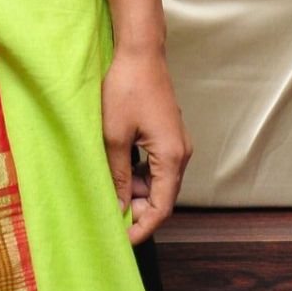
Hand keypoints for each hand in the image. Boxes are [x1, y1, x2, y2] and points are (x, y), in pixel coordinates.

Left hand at [101, 44, 191, 244]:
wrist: (140, 51)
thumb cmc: (127, 88)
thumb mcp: (114, 135)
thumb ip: (118, 173)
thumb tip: (118, 205)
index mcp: (172, 157)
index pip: (162, 207)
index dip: (143, 227)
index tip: (123, 239)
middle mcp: (181, 152)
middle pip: (162, 195)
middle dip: (138, 208)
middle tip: (110, 212)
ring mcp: (176, 142)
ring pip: (158, 179)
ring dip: (136, 189)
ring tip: (110, 189)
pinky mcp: (168, 133)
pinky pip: (156, 164)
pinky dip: (139, 172)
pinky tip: (118, 168)